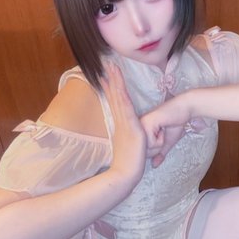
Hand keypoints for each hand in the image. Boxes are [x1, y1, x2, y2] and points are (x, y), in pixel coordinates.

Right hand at [101, 63, 146, 184]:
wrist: (125, 174)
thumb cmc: (129, 165)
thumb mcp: (131, 148)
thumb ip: (132, 140)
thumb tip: (132, 139)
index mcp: (120, 124)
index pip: (115, 102)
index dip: (110, 88)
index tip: (106, 76)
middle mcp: (120, 121)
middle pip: (115, 95)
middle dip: (111, 78)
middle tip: (107, 63)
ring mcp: (124, 123)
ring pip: (119, 97)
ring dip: (115, 80)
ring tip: (112, 66)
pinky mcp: (129, 126)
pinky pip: (125, 106)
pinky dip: (121, 94)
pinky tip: (119, 83)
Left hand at [141, 92, 192, 166]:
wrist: (184, 109)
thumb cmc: (175, 123)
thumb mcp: (166, 142)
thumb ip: (159, 154)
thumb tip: (154, 166)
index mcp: (138, 131)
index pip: (142, 152)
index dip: (156, 149)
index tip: (162, 136)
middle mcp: (135, 128)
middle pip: (144, 152)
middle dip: (157, 147)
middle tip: (163, 133)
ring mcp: (139, 125)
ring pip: (147, 149)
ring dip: (159, 143)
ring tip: (163, 129)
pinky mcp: (145, 124)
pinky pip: (151, 143)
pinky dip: (161, 138)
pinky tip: (163, 127)